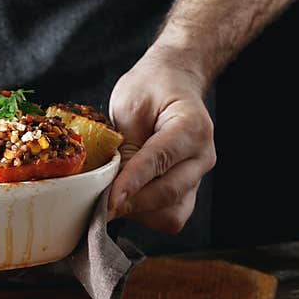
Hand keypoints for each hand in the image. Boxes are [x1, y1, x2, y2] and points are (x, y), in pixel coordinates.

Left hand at [107, 46, 216, 232]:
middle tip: (96, 203)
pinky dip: (145, 214)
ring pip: (171, 214)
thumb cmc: (150, 89)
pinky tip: (126, 198)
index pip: (157, 162)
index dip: (130, 185)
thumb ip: (125, 145)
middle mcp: (202, 157)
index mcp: (192, 128)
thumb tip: (110, 184)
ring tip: (112, 195)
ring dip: (138, 212)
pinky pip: (169, 216)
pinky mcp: (188, 191)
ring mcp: (198, 177)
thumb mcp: (129, 106)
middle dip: (130, 203)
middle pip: (167, 194)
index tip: (107, 203)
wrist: (172, 82)